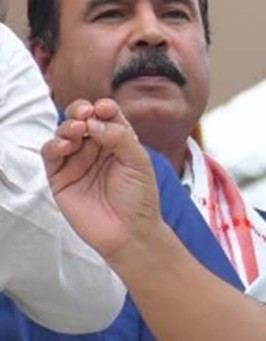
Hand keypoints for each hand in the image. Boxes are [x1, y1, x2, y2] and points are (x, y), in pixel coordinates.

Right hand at [43, 99, 163, 259]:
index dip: (103, 108)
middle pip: (81, 119)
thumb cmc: (139, 198)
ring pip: (64, 133)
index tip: (104, 109)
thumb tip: (94, 122)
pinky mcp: (60, 178)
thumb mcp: (139, 162)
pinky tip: (65, 145)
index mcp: (119, 140)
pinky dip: (54, 145)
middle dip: (80, 111)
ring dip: (67, 127)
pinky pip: (51, 155)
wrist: (129, 232)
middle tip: (85, 114)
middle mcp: (96, 148)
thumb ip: (119, 138)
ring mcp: (77, 161)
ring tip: (78, 131)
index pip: (107, 115)